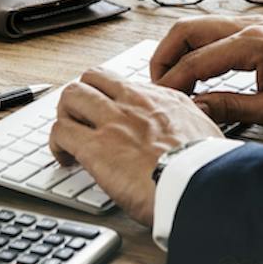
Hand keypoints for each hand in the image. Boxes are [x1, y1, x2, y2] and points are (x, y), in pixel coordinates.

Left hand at [49, 68, 222, 225]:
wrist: (200, 185)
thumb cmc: (206, 168)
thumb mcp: (205, 131)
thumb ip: (189, 124)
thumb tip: (189, 130)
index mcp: (161, 98)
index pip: (122, 83)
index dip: (109, 97)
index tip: (108, 114)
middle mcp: (134, 102)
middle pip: (92, 78)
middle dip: (81, 97)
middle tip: (81, 120)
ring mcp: (112, 121)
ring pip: (71, 96)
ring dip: (65, 116)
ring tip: (68, 138)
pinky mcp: (95, 147)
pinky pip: (60, 131)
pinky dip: (56, 144)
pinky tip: (65, 159)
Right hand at [151, 15, 262, 130]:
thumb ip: (232, 108)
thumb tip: (196, 108)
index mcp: (252, 44)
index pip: (196, 60)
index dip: (172, 82)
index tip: (160, 100)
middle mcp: (248, 25)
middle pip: (187, 29)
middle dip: (164, 56)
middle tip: (157, 85)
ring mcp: (253, 23)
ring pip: (199, 25)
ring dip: (179, 49)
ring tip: (172, 79)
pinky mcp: (258, 28)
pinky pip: (215, 30)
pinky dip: (197, 46)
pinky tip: (197, 69)